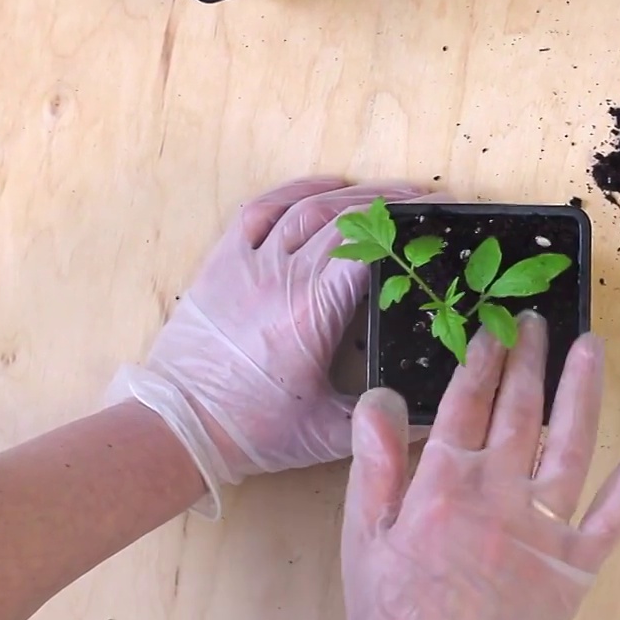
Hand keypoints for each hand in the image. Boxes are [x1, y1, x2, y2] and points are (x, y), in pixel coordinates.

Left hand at [106, 177, 442, 517]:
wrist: (176, 426)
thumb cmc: (253, 431)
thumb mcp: (329, 434)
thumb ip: (384, 418)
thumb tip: (437, 413)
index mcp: (315, 312)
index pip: (372, 249)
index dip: (412, 226)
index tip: (444, 217)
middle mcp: (284, 276)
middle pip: (348, 220)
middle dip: (395, 206)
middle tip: (432, 204)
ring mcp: (250, 263)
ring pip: (310, 208)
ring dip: (356, 194)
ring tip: (392, 193)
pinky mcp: (222, 261)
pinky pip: (263, 209)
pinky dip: (300, 189)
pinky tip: (330, 185)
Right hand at [342, 315, 619, 619]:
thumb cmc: (393, 615)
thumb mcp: (365, 539)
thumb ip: (375, 464)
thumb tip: (382, 396)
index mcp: (446, 483)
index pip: (467, 404)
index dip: (482, 360)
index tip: (493, 327)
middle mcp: (500, 493)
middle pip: (519, 411)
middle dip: (530, 360)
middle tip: (538, 321)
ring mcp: (543, 528)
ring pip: (569, 444)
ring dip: (583, 392)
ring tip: (591, 348)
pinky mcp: (576, 565)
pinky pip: (613, 517)